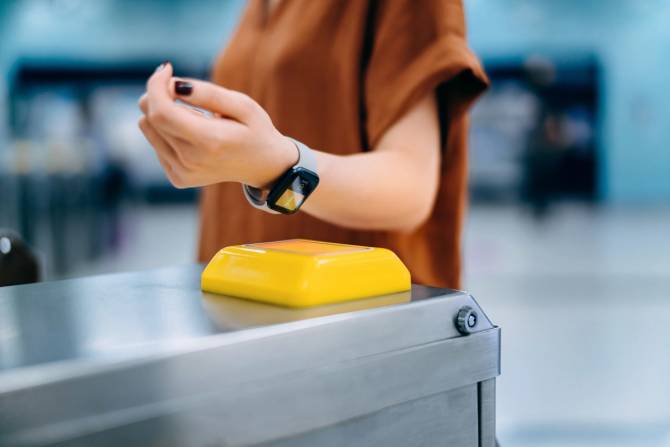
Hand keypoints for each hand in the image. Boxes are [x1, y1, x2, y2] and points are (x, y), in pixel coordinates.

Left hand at [138, 62, 296, 188]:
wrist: (263, 166)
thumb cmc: (255, 130)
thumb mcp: (242, 105)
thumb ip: (209, 93)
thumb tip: (174, 84)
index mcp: (209, 142)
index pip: (161, 111)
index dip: (156, 85)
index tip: (168, 68)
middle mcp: (191, 161)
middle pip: (150, 117)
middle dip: (158, 93)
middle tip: (180, 87)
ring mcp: (182, 173)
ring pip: (147, 128)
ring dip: (162, 112)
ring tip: (192, 115)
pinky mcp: (178, 178)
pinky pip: (156, 143)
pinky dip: (167, 131)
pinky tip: (191, 133)